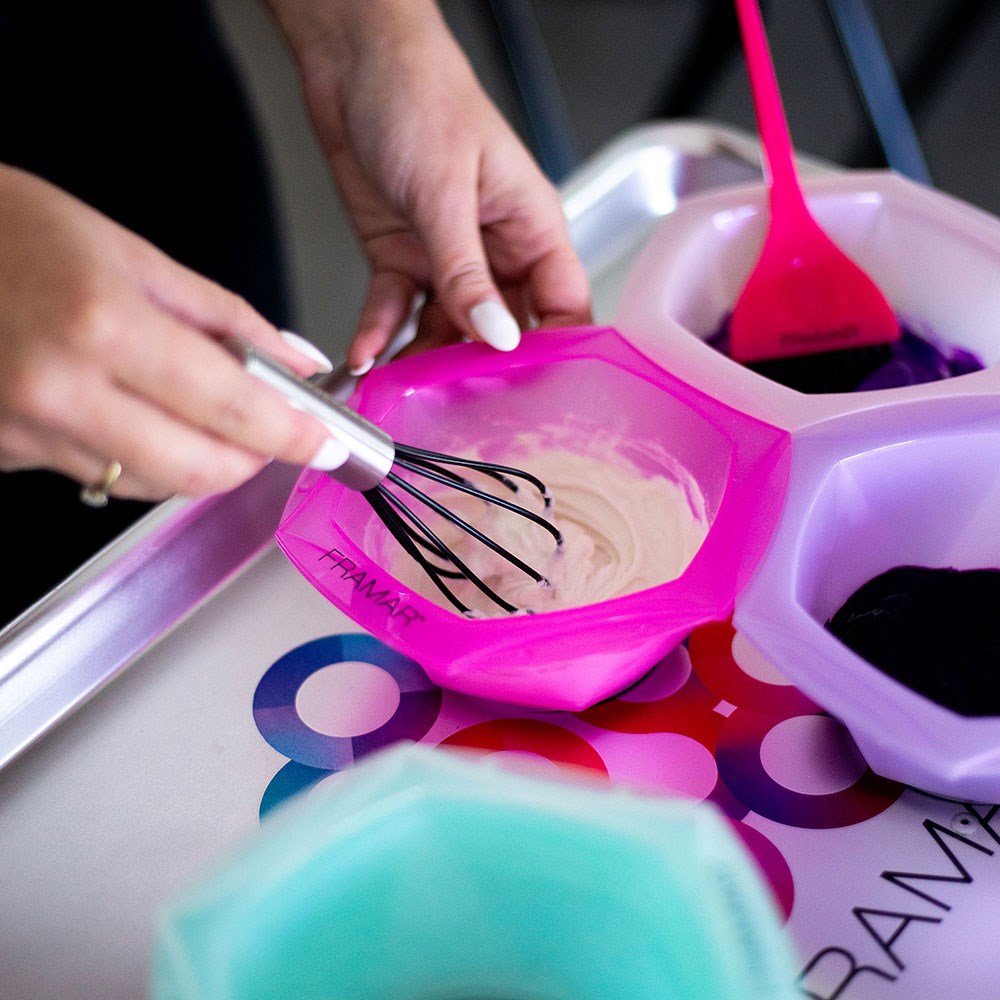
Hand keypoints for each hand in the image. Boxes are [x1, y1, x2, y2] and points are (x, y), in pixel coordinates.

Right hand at [0, 166, 346, 499]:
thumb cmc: (4, 228)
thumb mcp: (127, 253)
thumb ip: (224, 318)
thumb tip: (297, 361)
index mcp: (103, 326)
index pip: (232, 408)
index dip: (292, 434)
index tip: (325, 441)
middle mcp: (62, 391)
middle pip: (199, 471)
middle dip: (253, 460)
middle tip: (272, 431)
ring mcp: (27, 432)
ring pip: (153, 486)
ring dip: (199, 461)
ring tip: (202, 413)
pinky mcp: (6, 454)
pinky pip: (101, 478)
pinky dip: (141, 458)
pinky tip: (136, 415)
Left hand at [266, 0, 591, 370]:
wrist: (352, 60)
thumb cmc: (422, 95)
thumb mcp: (446, 191)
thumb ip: (467, 272)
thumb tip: (496, 335)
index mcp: (531, 227)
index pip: (564, 304)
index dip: (556, 350)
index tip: (536, 393)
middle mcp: (494, 250)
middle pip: (503, 329)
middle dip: (482, 368)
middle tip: (462, 406)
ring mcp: (447, 259)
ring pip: (446, 330)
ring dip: (424, 361)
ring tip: (405, 390)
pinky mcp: (402, 259)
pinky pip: (396, 310)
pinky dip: (381, 333)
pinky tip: (366, 355)